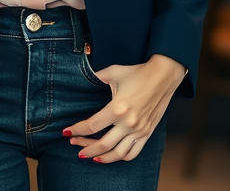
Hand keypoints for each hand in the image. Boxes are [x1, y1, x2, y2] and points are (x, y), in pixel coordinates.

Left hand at [63, 54, 185, 162]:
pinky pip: (133, 153)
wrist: (163, 76)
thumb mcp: (113, 72)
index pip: (92, 126)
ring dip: (101, 156)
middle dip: (84, 146)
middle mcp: (129, 123)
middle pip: (102, 144)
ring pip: (117, 153)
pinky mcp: (147, 133)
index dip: (76, 130)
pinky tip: (110, 155)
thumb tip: (81, 81)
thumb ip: (96, 78)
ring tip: (90, 154)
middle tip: (74, 145)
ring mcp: (139, 130)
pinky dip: (120, 157)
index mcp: (117, 108)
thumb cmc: (138, 73)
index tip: (66, 133)